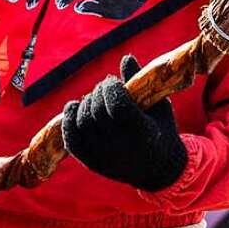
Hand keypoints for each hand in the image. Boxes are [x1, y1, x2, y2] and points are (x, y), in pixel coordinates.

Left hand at [62, 55, 187, 191]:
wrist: (157, 169)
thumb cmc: (160, 130)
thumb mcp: (158, 106)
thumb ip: (140, 82)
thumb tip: (125, 57)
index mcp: (142, 134)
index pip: (117, 106)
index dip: (111, 89)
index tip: (114, 83)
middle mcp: (120, 148)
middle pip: (97, 112)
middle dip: (99, 93)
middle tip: (106, 88)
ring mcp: (102, 156)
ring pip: (82, 122)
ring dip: (86, 103)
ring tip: (96, 99)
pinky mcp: (89, 161)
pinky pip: (70, 137)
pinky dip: (69, 118)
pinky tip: (75, 107)